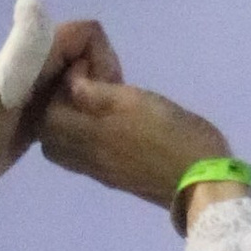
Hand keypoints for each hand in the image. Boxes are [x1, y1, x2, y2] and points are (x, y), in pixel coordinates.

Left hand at [0, 21, 123, 247]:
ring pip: (76, 82)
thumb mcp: (0, 92)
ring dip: (89, 100)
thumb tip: (36, 3)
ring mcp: (33, 95)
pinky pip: (64, 107)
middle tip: (97, 119)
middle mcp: (35, 69)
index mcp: (32, 57)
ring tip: (91, 130)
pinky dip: (76, 118)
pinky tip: (73, 141)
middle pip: (84, 58)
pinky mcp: (30, 120)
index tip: (100, 93)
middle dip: (98, 82)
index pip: (83, 35)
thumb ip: (23, 52)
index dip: (101, 57)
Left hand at [38, 70, 231, 211]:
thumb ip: (98, 94)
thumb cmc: (174, 134)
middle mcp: (87, 156)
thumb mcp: (137, 101)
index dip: (60, 85)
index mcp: (91, 134)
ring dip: (67, 122)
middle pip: (49, 133)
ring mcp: (98, 170)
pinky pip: (79, 157)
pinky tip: (103, 122)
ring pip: (61, 147)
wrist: (201, 181)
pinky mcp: (112, 177)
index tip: (85, 68)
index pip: (50, 112)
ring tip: (91, 103)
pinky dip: (80, 137)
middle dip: (58, 105)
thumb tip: (71, 83)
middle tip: (83, 85)